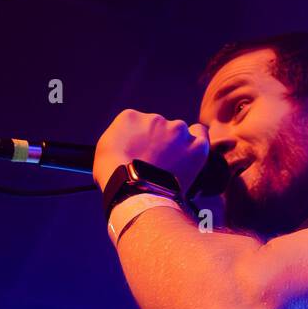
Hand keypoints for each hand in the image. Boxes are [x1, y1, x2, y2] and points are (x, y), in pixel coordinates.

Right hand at [93, 110, 210, 196]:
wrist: (134, 191)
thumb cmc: (115, 176)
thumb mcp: (106, 149)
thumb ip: (122, 137)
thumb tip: (131, 141)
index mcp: (130, 117)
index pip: (141, 125)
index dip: (143, 142)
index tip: (143, 155)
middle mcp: (155, 118)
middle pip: (161, 129)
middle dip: (160, 144)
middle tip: (158, 165)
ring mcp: (177, 130)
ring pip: (181, 133)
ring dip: (178, 146)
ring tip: (172, 169)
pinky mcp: (195, 145)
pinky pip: (201, 135)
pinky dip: (197, 145)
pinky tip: (192, 156)